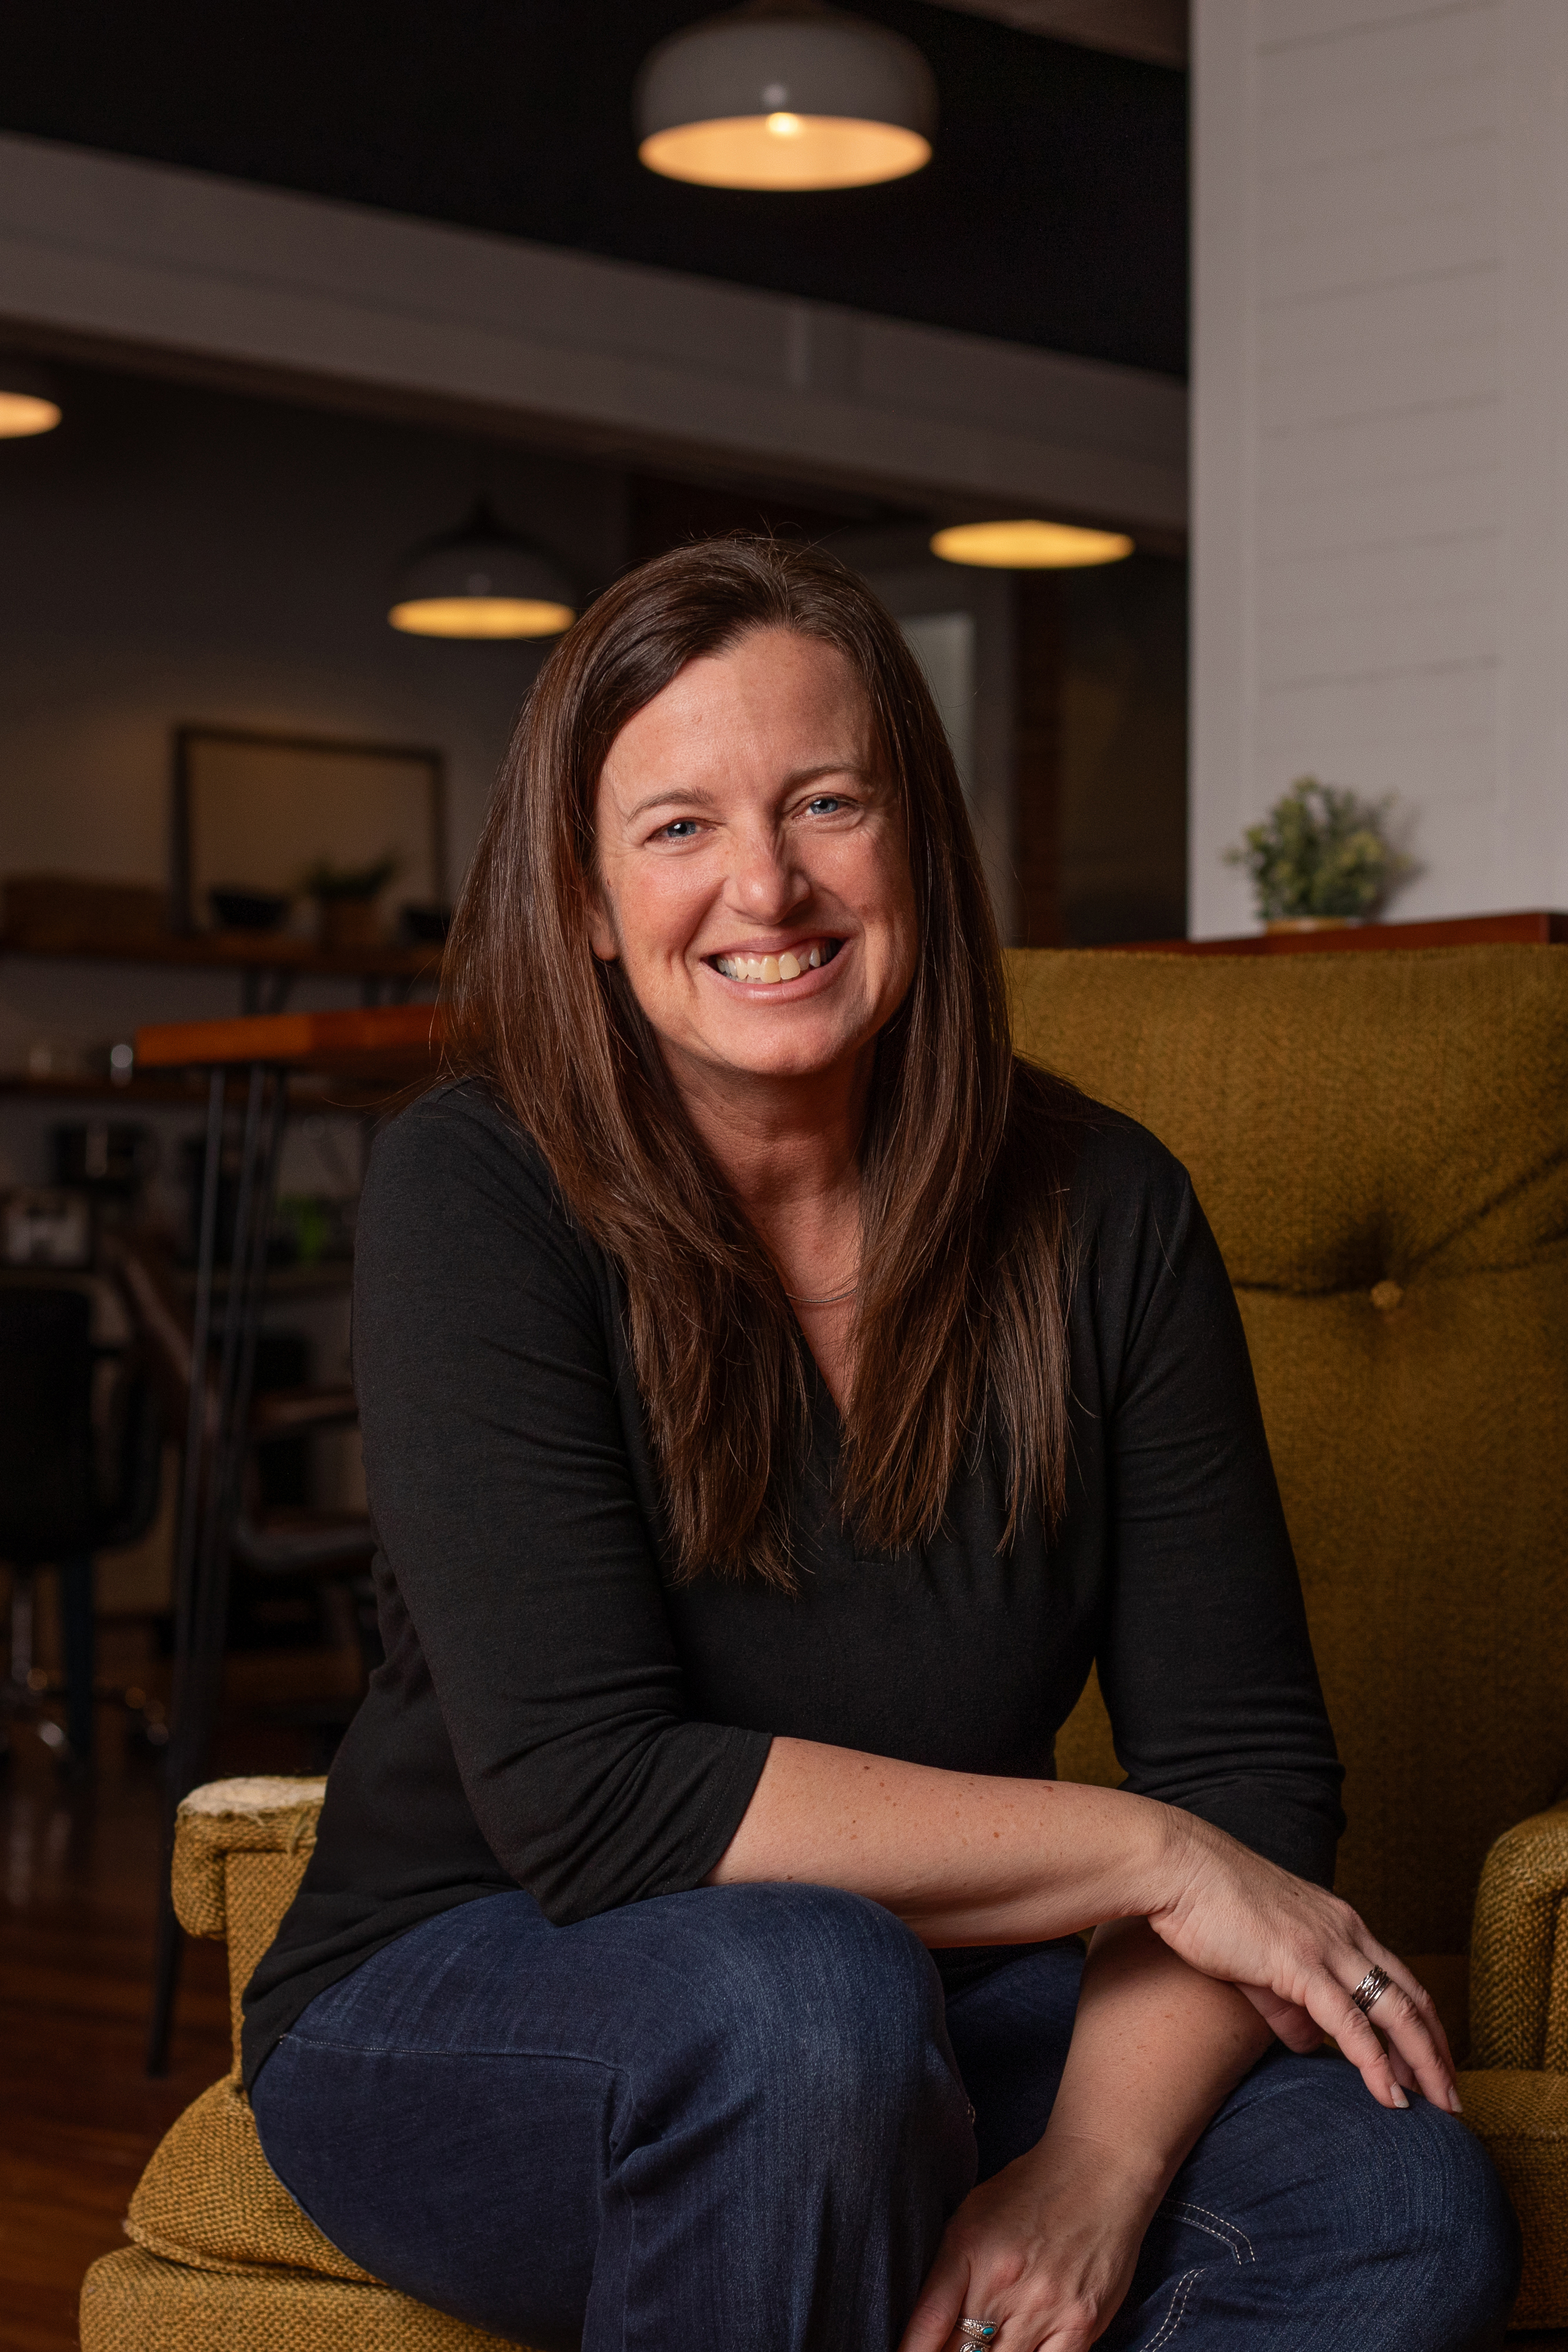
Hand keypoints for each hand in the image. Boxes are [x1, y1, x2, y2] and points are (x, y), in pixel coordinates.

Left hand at [898, 2131, 1152, 2351]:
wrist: (1099, 2170)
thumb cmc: (1031, 2189)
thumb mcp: (972, 2214)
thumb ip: (948, 2271)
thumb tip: (925, 2328)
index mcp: (966, 2249)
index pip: (925, 2327)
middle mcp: (1001, 2284)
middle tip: (951, 2347)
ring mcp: (1043, 2309)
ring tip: (988, 2345)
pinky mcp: (1080, 2325)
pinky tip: (1018, 2351)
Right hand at [1147, 1813, 1457, 2111]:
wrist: (1180, 1867)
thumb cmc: (1211, 1905)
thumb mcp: (1261, 1957)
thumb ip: (1289, 2003)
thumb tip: (1310, 2045)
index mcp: (1340, 1923)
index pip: (1402, 1979)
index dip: (1425, 2025)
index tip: (1435, 2065)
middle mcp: (1346, 1931)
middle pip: (1413, 1998)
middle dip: (1439, 2052)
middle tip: (1454, 2099)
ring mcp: (1326, 1946)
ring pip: (1395, 2013)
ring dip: (1423, 2065)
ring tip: (1438, 2107)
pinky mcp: (1299, 1963)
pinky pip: (1350, 2023)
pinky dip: (1376, 2064)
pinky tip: (1389, 2096)